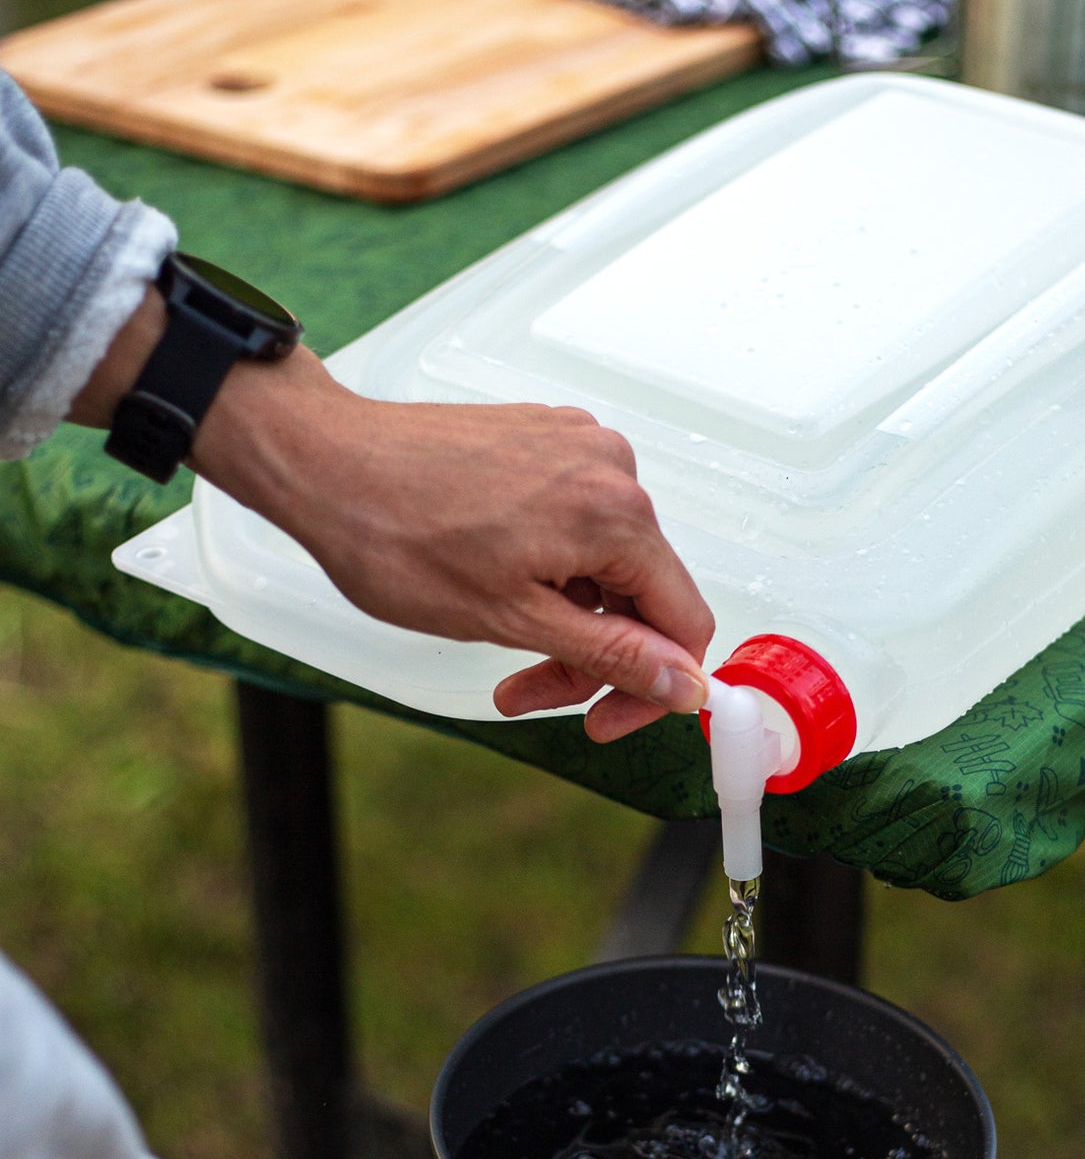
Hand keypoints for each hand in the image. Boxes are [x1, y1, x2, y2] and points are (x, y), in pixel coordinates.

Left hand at [72, 292, 713, 741]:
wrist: (325, 464)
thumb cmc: (396, 537)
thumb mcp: (513, 620)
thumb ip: (612, 653)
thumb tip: (685, 681)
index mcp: (616, 515)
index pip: (684, 620)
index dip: (654, 686)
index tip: (605, 720)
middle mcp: (612, 469)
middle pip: (642, 592)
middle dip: (594, 655)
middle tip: (527, 691)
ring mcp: (577, 446)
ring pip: (606, 562)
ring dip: (565, 614)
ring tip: (498, 638)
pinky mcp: (545, 438)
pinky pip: (576, 521)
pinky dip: (548, 567)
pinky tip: (495, 582)